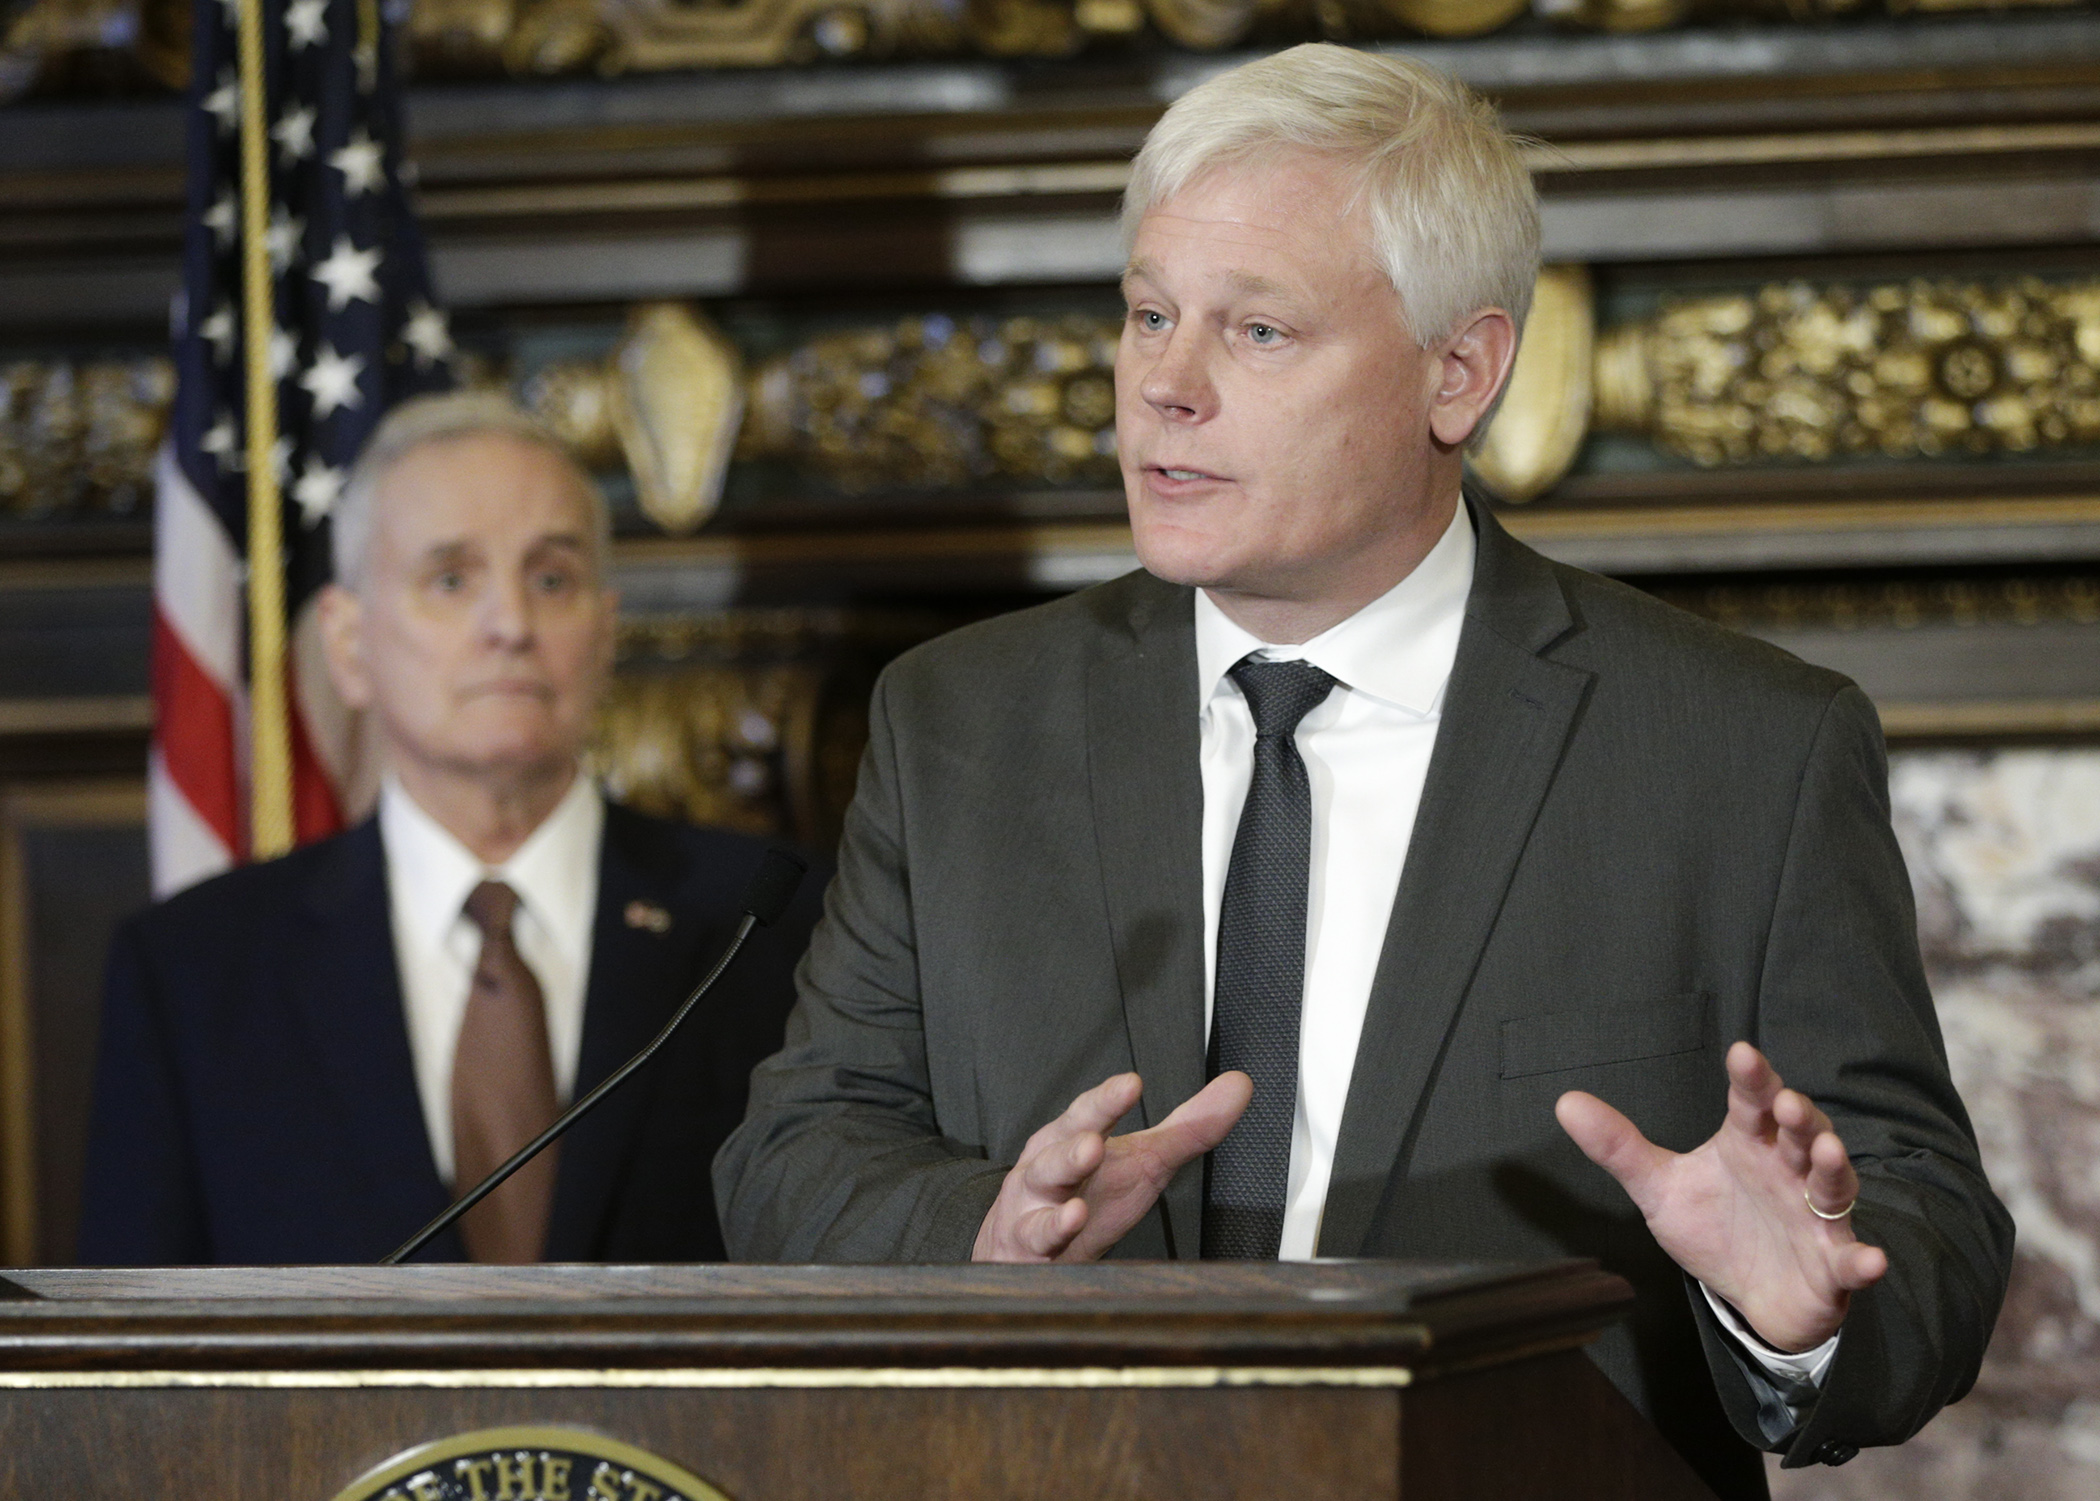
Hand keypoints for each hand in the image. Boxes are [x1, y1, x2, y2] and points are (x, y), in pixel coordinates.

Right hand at [973, 1071, 1251, 1262]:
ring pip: (1043, 1190)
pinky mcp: (1029, 1248)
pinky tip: (1073, 1223)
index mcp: (1073, 1139)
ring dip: (1060, 1183)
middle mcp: (1049, 1167)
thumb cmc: (1088, 1194)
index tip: (1130, 1085)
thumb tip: (1239, 1086)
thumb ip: (1190, 1127)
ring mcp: (1034, 1206)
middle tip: (1095, 1143)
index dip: (1107, 1101)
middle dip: (1075, 1145)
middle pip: (1059, 1149)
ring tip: (1081, 1183)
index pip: (1089, 1113)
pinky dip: (1053, 1231)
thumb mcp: (1142, 1160)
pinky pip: (1037, 1239)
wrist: (1023, 1247)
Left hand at [1555, 1041, 1887, 1352]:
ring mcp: (1815, 1216)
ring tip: (1825, 1151)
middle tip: (1786, 1103)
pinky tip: (1869, 1260)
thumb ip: (1619, 1148)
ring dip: (1831, 1168)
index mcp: (1748, 1144)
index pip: (1750, 1103)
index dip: (1750, 1079)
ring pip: (1831, 1185)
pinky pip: (1851, 1260)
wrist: (1753, 1297)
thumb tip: (1564, 1102)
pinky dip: (1863, 1260)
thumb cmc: (1715, 1229)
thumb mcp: (1660, 1189)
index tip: (1741, 1054)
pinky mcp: (1832, 1265)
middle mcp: (1787, 1171)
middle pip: (1798, 1134)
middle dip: (1797, 1116)